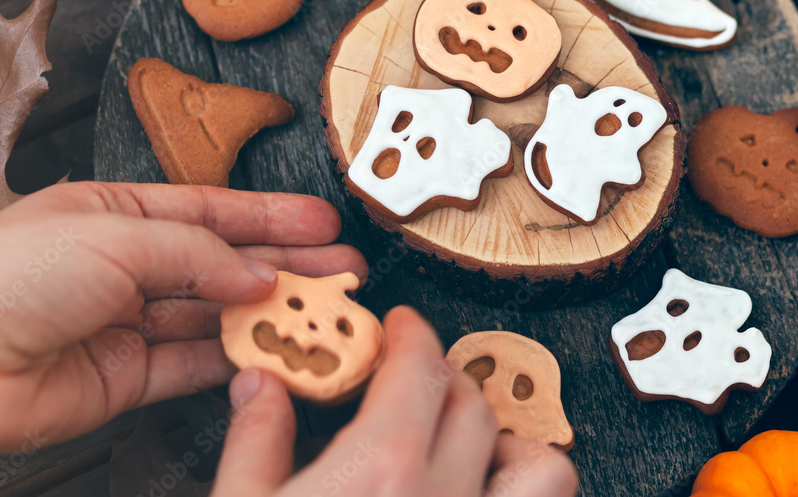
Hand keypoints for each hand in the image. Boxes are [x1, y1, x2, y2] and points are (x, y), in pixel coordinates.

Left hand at [0, 181, 364, 478]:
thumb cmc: (5, 275)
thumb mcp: (114, 234)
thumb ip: (197, 252)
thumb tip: (259, 271)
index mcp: (114, 213)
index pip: (210, 210)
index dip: (269, 216)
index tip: (321, 220)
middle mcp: (124, 266)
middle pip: (221, 262)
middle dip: (284, 263)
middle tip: (342, 267)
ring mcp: (127, 323)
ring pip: (215, 314)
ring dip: (269, 312)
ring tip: (322, 309)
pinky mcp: (127, 377)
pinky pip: (195, 363)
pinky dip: (236, 357)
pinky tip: (274, 349)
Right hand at [211, 307, 578, 496]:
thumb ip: (255, 442)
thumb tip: (259, 388)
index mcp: (381, 469)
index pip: (417, 366)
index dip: (410, 334)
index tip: (400, 328)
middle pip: (471, 404)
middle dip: (444, 379)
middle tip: (415, 384)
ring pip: (542, 469)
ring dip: (512, 446)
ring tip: (473, 449)